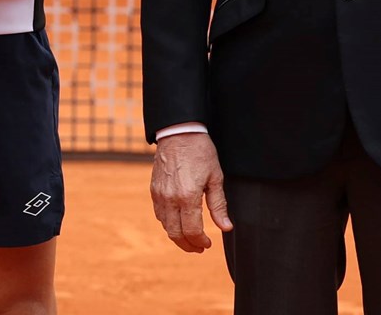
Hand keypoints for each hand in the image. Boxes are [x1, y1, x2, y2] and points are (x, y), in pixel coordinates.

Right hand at [151, 131, 232, 251]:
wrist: (178, 132)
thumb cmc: (200, 152)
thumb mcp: (215, 178)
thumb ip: (218, 205)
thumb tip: (226, 227)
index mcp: (188, 196)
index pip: (192, 230)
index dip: (201, 242)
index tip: (209, 244)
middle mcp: (170, 198)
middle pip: (175, 233)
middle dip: (188, 245)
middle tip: (199, 248)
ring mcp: (159, 194)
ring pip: (165, 225)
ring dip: (177, 236)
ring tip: (190, 238)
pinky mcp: (153, 189)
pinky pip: (159, 213)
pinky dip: (168, 223)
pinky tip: (178, 222)